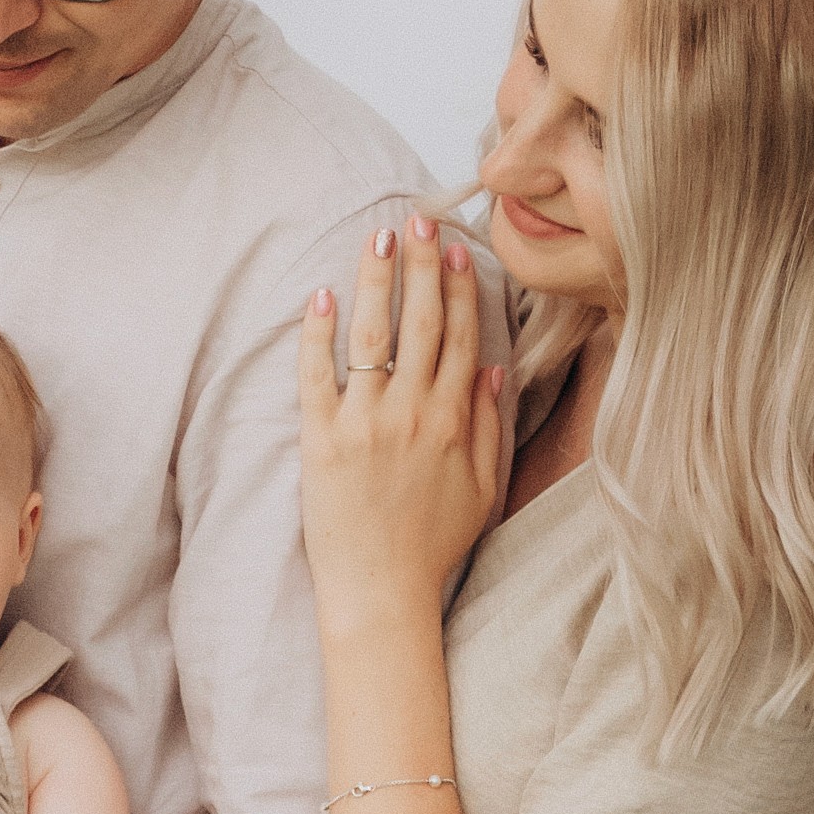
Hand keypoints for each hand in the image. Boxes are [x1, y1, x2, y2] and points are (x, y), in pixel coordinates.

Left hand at [299, 212, 511, 637]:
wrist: (381, 592)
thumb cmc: (432, 545)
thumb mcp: (482, 487)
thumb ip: (491, 425)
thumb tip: (496, 371)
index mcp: (455, 420)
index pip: (461, 336)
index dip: (458, 287)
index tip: (453, 248)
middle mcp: (414, 412)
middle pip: (421, 322)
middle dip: (420, 266)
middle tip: (417, 221)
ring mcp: (366, 422)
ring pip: (373, 334)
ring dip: (375, 281)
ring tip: (376, 240)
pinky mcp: (322, 440)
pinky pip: (318, 375)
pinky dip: (318, 334)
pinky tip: (320, 296)